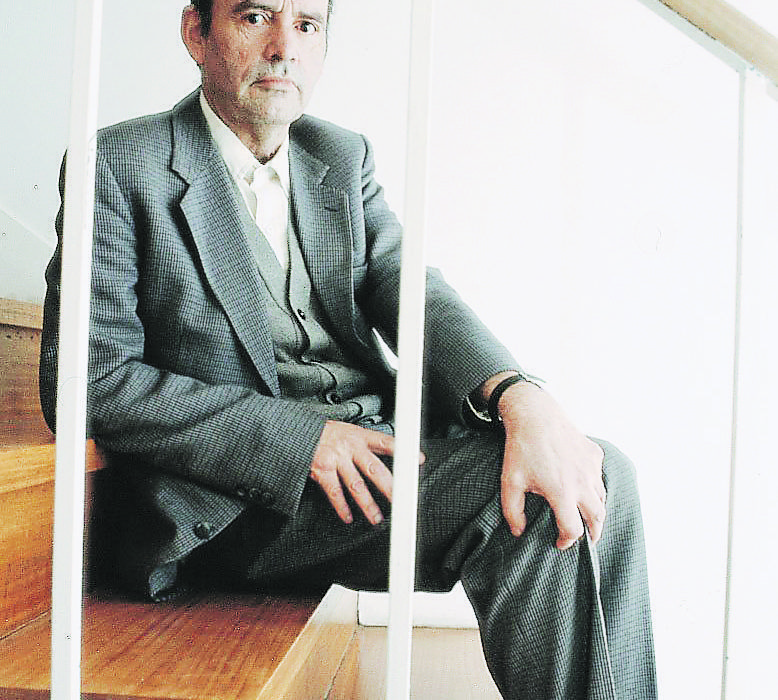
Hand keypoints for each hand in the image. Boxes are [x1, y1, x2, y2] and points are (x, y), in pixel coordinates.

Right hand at [310, 421, 423, 524]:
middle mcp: (349, 448)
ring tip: (376, 517)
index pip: (385, 442)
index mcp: (359, 436)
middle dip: (389, 486)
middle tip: (401, 500)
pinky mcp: (322, 470)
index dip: (403, 451)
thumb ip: (367, 443)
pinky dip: (342, 507)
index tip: (417, 460)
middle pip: (374, 469)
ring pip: (356, 485)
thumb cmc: (325, 432)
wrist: (297, 431)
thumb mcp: (348, 430)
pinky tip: (348, 516)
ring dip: (368, 504)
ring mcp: (336, 459)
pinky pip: (335, 492)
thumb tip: (391, 452)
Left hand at [492, 380, 605, 548]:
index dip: (566, 541)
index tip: (559, 543)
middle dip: (593, 533)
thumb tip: (518, 532)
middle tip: (587, 539)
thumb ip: (512, 511)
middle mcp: (582, 482)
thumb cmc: (521, 449)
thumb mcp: (509, 482)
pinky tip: (582, 487)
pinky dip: (594, 487)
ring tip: (585, 516)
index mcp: (562, 493)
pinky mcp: (594, 454)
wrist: (535, 415)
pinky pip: (598, 477)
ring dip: (596, 511)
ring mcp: (591, 467)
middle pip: (598, 519)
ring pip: (601, 498)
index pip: (573, 529)